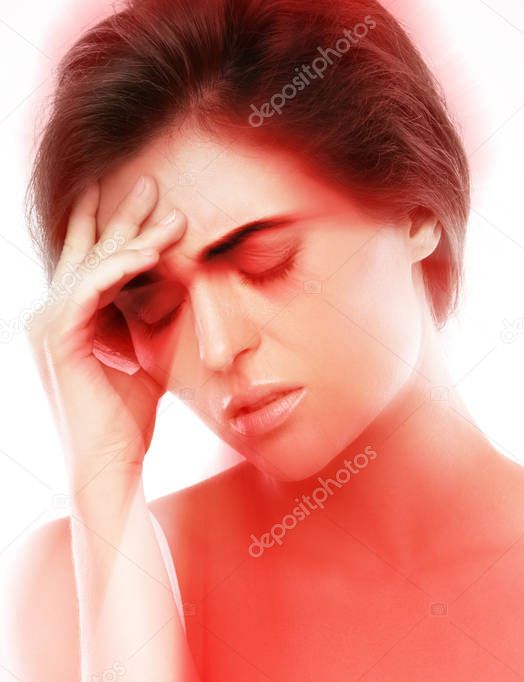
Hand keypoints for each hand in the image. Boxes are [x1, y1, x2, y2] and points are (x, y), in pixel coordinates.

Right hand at [27, 175, 185, 487]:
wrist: (112, 463)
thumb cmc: (131, 417)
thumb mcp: (149, 351)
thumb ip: (153, 317)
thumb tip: (180, 282)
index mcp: (70, 318)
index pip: (94, 261)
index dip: (121, 228)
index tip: (153, 201)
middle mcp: (50, 315)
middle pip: (90, 252)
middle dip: (123, 216)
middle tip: (154, 183)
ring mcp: (46, 325)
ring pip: (93, 266)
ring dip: (134, 236)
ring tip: (171, 212)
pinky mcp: (56, 339)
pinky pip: (90, 290)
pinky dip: (120, 268)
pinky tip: (150, 252)